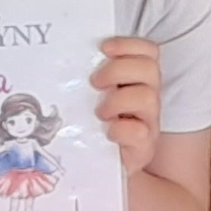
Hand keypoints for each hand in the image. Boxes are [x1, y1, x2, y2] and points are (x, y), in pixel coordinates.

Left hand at [91, 37, 162, 179]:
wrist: (103, 166)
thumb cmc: (96, 126)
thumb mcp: (93, 97)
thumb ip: (91, 77)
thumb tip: (61, 58)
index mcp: (138, 80)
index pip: (148, 51)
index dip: (129, 44)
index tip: (104, 48)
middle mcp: (148, 97)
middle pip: (149, 68)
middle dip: (118, 70)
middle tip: (95, 82)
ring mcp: (149, 122)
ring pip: (148, 97)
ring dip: (118, 100)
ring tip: (99, 112)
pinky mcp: (144, 147)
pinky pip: (140, 132)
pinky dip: (121, 129)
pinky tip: (108, 132)